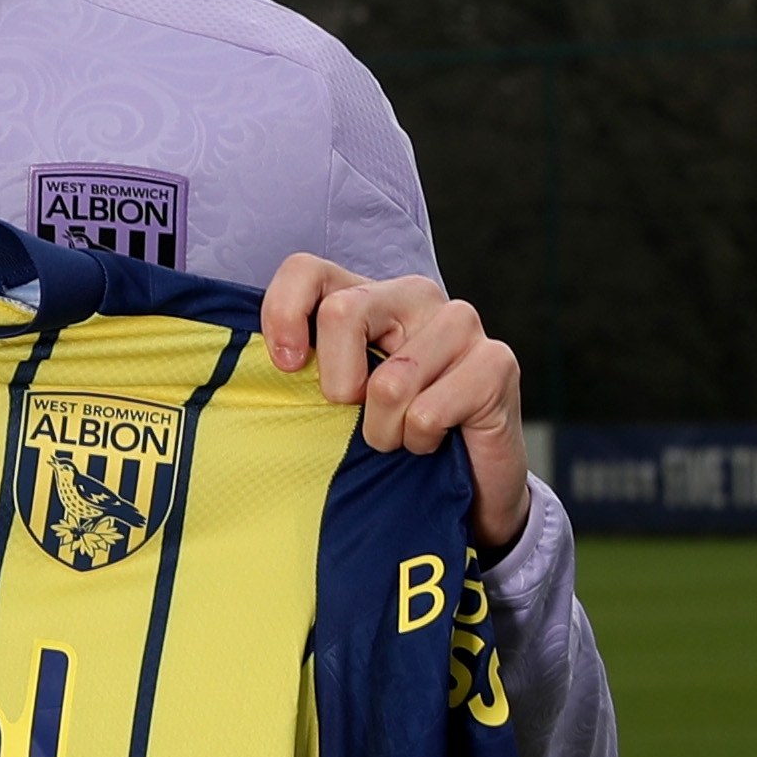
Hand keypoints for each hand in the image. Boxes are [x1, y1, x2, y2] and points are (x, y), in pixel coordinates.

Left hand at [258, 255, 528, 547]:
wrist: (466, 485)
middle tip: (356, 416)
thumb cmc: (392, 435)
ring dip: (385, 432)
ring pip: (389, 381)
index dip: (284, 313)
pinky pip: (426, 413)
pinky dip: (419, 442)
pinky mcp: (497, 362)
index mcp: (369, 295)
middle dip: (338, 386)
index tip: (285, 367)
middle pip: (342, 313)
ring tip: (402, 437)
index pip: (307, 271)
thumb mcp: (337, 399)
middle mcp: (415, 296)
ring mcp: (461, 324)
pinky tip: (437, 441)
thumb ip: (304, 370)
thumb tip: (260, 369)